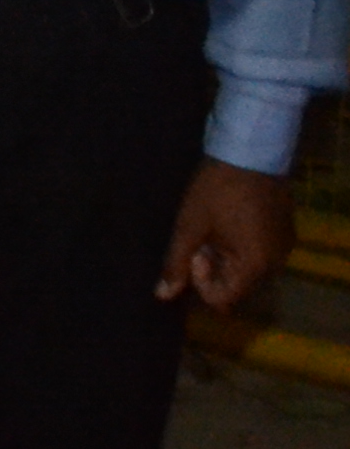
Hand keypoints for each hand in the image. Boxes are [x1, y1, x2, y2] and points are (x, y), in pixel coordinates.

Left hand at [157, 159, 293, 311]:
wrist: (251, 151)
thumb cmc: (217, 190)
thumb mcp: (190, 225)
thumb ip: (177, 262)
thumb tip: (162, 296)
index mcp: (256, 265)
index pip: (224, 298)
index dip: (202, 282)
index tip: (194, 252)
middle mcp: (276, 262)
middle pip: (238, 285)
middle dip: (213, 270)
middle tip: (200, 240)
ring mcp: (284, 247)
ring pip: (248, 270)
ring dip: (226, 258)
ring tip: (212, 230)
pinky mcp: (285, 232)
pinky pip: (260, 253)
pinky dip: (240, 247)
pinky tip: (227, 224)